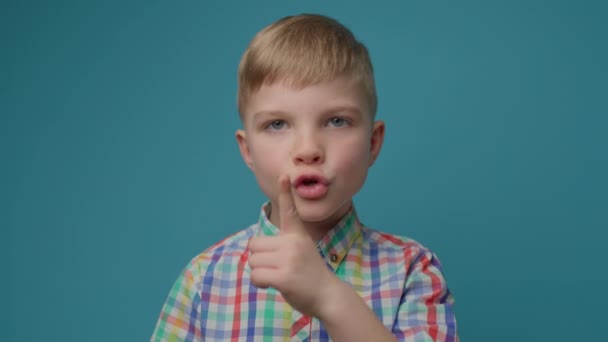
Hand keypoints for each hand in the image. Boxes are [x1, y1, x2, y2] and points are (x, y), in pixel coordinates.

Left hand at [248, 176, 339, 316]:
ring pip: (253, 261)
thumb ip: (282, 245)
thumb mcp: (301, 251)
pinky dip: (259, 283)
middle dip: (259, 257)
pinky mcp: (284, 276)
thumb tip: (253, 247)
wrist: (328, 296)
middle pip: (254, 244)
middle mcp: (293, 243)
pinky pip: (256, 276)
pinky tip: (272, 285)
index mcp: (298, 235)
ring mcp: (289, 259)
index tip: (283, 176)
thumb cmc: (310, 275)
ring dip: (260, 271)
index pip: (289, 211)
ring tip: (278, 276)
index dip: (285, 193)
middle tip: (276, 267)